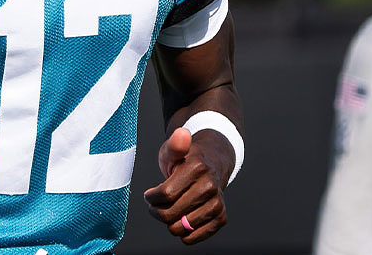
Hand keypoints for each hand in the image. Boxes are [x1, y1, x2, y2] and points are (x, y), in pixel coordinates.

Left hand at [142, 127, 230, 244]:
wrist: (212, 164)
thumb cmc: (186, 159)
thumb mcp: (174, 150)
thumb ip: (174, 144)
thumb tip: (182, 134)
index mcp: (198, 168)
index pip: (165, 194)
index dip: (151, 197)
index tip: (150, 194)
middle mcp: (211, 186)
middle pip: (171, 214)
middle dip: (157, 211)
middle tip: (157, 204)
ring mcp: (217, 203)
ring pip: (181, 228)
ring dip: (169, 223)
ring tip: (170, 210)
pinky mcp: (221, 218)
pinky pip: (193, 238)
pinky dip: (183, 234)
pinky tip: (181, 220)